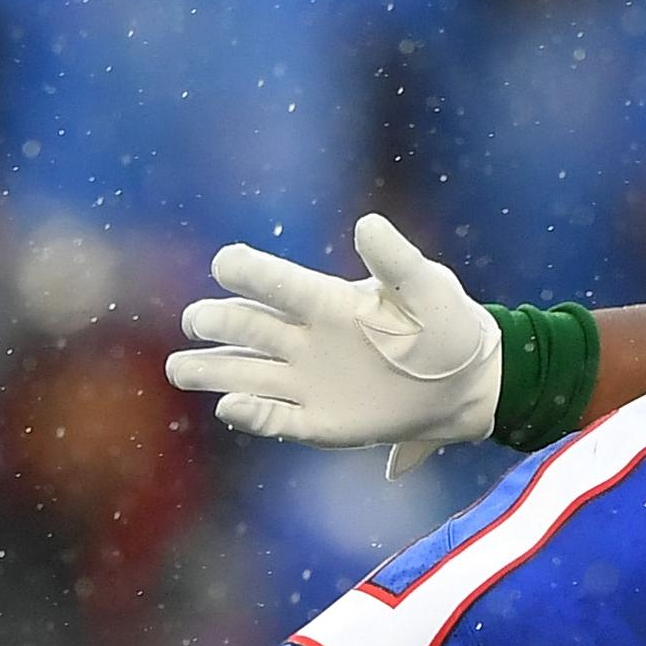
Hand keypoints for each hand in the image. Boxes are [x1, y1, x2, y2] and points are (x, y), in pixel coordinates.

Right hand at [166, 212, 496, 476]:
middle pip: (247, 327)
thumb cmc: (446, 325)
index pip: (277, 283)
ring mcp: (309, 382)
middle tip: (196, 320)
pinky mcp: (320, 421)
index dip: (251, 273)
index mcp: (325, 301)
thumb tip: (367, 224)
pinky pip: (278, 420)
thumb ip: (395, 260)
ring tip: (178, 369)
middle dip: (217, 321)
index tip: (225, 263)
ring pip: (246, 374)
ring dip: (211, 370)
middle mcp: (305, 339)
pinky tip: (229, 408)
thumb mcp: (427, 288)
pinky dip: (254, 416)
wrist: (467, 382)